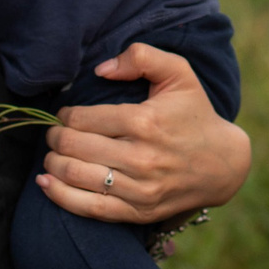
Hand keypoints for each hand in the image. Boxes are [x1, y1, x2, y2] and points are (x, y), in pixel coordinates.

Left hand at [39, 43, 251, 224]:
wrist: (222, 164)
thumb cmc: (194, 114)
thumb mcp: (179, 73)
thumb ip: (141, 57)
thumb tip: (101, 70)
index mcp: (145, 121)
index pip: (83, 119)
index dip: (65, 116)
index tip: (65, 115)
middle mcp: (141, 157)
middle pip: (75, 147)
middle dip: (55, 138)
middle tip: (55, 133)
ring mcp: (140, 189)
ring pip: (76, 176)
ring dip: (53, 163)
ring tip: (53, 154)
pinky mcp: (138, 211)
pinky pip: (89, 208)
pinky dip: (60, 196)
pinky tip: (46, 183)